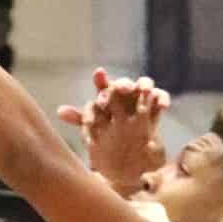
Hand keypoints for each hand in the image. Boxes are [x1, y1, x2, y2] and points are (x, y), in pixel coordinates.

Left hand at [58, 69, 168, 189]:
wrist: (129, 148)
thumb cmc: (108, 132)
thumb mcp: (95, 125)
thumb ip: (81, 118)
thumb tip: (59, 112)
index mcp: (108, 95)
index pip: (103, 84)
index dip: (101, 78)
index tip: (99, 74)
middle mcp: (125, 93)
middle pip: (125, 83)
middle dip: (124, 83)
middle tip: (123, 87)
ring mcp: (141, 97)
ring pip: (145, 85)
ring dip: (145, 84)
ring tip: (144, 89)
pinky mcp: (156, 105)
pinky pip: (161, 98)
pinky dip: (162, 99)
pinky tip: (163, 106)